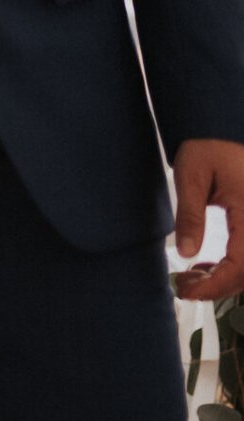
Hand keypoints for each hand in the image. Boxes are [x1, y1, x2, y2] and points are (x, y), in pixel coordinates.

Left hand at [171, 137, 243, 300]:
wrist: (225, 128)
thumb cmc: (208, 146)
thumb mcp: (191, 175)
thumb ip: (190, 214)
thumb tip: (185, 253)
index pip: (241, 263)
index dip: (217, 285)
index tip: (188, 291)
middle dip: (217, 286)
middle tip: (182, 287)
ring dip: (224, 279)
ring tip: (189, 277)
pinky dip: (231, 267)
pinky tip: (205, 267)